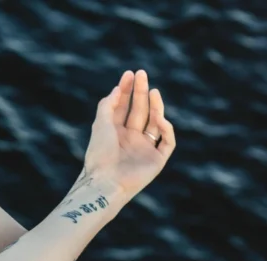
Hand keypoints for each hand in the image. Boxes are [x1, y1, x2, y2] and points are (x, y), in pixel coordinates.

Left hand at [83, 70, 175, 197]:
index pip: (123, 107)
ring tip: (153, 90)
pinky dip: (165, 129)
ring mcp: (144, 149)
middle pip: (139, 111)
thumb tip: (118, 88)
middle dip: (141, 92)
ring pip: (155, 123)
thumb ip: (108, 105)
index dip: (127, 90)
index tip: (130, 74)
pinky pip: (167, 141)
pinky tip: (158, 119)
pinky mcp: (157, 160)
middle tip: (142, 74)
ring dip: (155, 106)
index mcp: (115, 133)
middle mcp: (130, 140)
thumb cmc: (100, 154)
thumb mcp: (100, 125)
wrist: (106, 181)